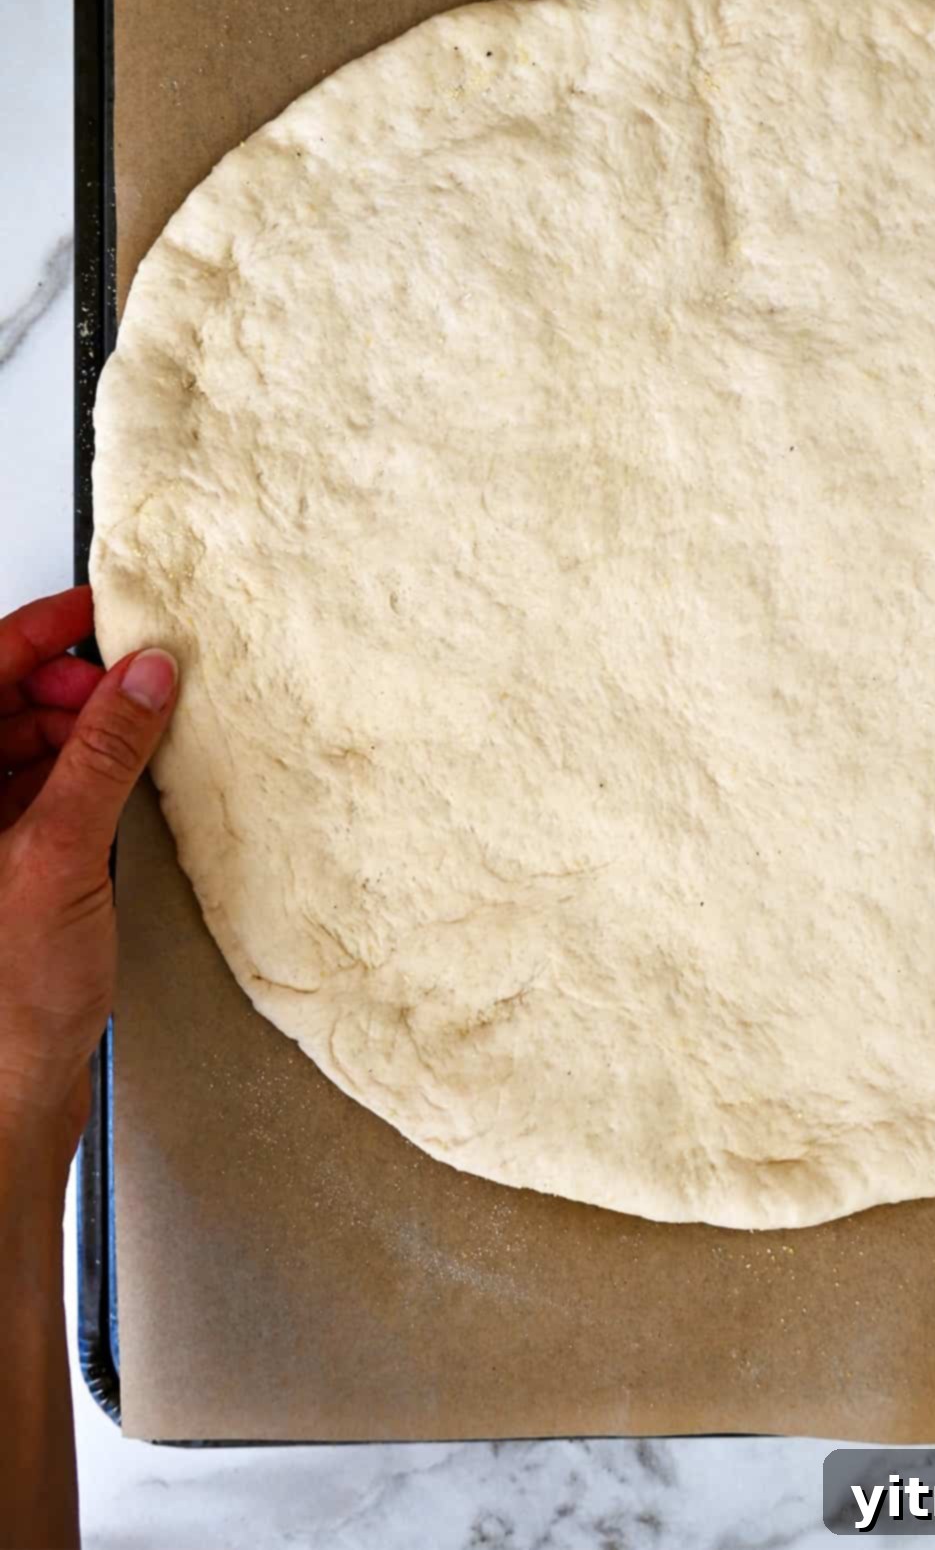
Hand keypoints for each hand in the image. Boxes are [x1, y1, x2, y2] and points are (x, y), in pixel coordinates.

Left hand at [0, 587, 177, 1164]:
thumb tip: (142, 677)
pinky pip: (44, 794)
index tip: (103, 608)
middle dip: (71, 684)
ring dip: (83, 730)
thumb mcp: (62, 858)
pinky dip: (86, 777)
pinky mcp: (6, 874)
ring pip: (25, 748)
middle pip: (2, 706)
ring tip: (142, 728)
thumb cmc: (4, 1005)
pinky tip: (126, 780)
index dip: (41, 631)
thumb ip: (104, 756)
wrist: (5, 1103)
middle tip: (139, 681)